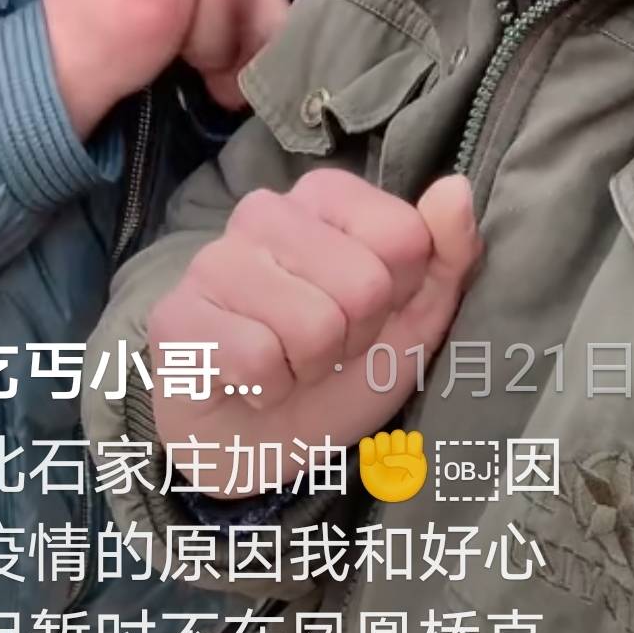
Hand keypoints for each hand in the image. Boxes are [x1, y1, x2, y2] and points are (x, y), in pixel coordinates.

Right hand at [148, 170, 482, 493]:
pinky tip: (249, 382)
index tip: (366, 316)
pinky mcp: (177, 317)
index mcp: (325, 198)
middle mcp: (265, 212)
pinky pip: (257, 359)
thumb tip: (456, 188)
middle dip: (354, 338)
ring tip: (286, 365)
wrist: (260, 444)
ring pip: (313, 324)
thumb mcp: (415, 320)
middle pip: (364, 284)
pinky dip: (267, 389)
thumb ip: (447, 254)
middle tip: (323, 349)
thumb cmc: (339, 372)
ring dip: (310, 368)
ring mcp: (214, 261)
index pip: (404, 235)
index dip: (398, 297)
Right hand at [359, 428, 427, 500]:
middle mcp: (397, 445)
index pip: (414, 436)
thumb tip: (386, 459)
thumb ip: (408, 463)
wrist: (390, 495)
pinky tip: (370, 463)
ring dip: (382, 449)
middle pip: (398, 434)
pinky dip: (367, 451)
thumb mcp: (414, 476)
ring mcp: (383, 447)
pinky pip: (365, 442)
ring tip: (381, 462)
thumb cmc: (404, 485)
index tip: (412, 461)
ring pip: (381, 436)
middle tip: (397, 463)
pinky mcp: (369, 452)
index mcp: (411, 449)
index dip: (413, 447)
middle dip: (398, 449)